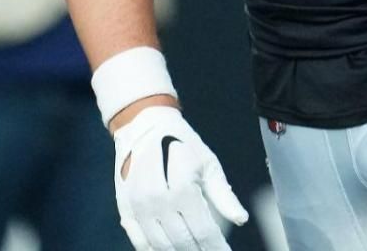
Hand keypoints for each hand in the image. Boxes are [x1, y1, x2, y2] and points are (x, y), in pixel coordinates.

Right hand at [111, 106, 248, 249]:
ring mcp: (138, 207)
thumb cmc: (183, 145)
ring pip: (160, 245)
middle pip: (182, 242)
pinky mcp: (125, 209)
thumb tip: (241, 220)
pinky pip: (139, 241)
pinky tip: (169, 250)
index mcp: (182, 189)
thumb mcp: (209, 164)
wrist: (145, 128)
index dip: (216, 247)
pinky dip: (154, 250)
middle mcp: (157, 202)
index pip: (203, 231)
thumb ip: (224, 195)